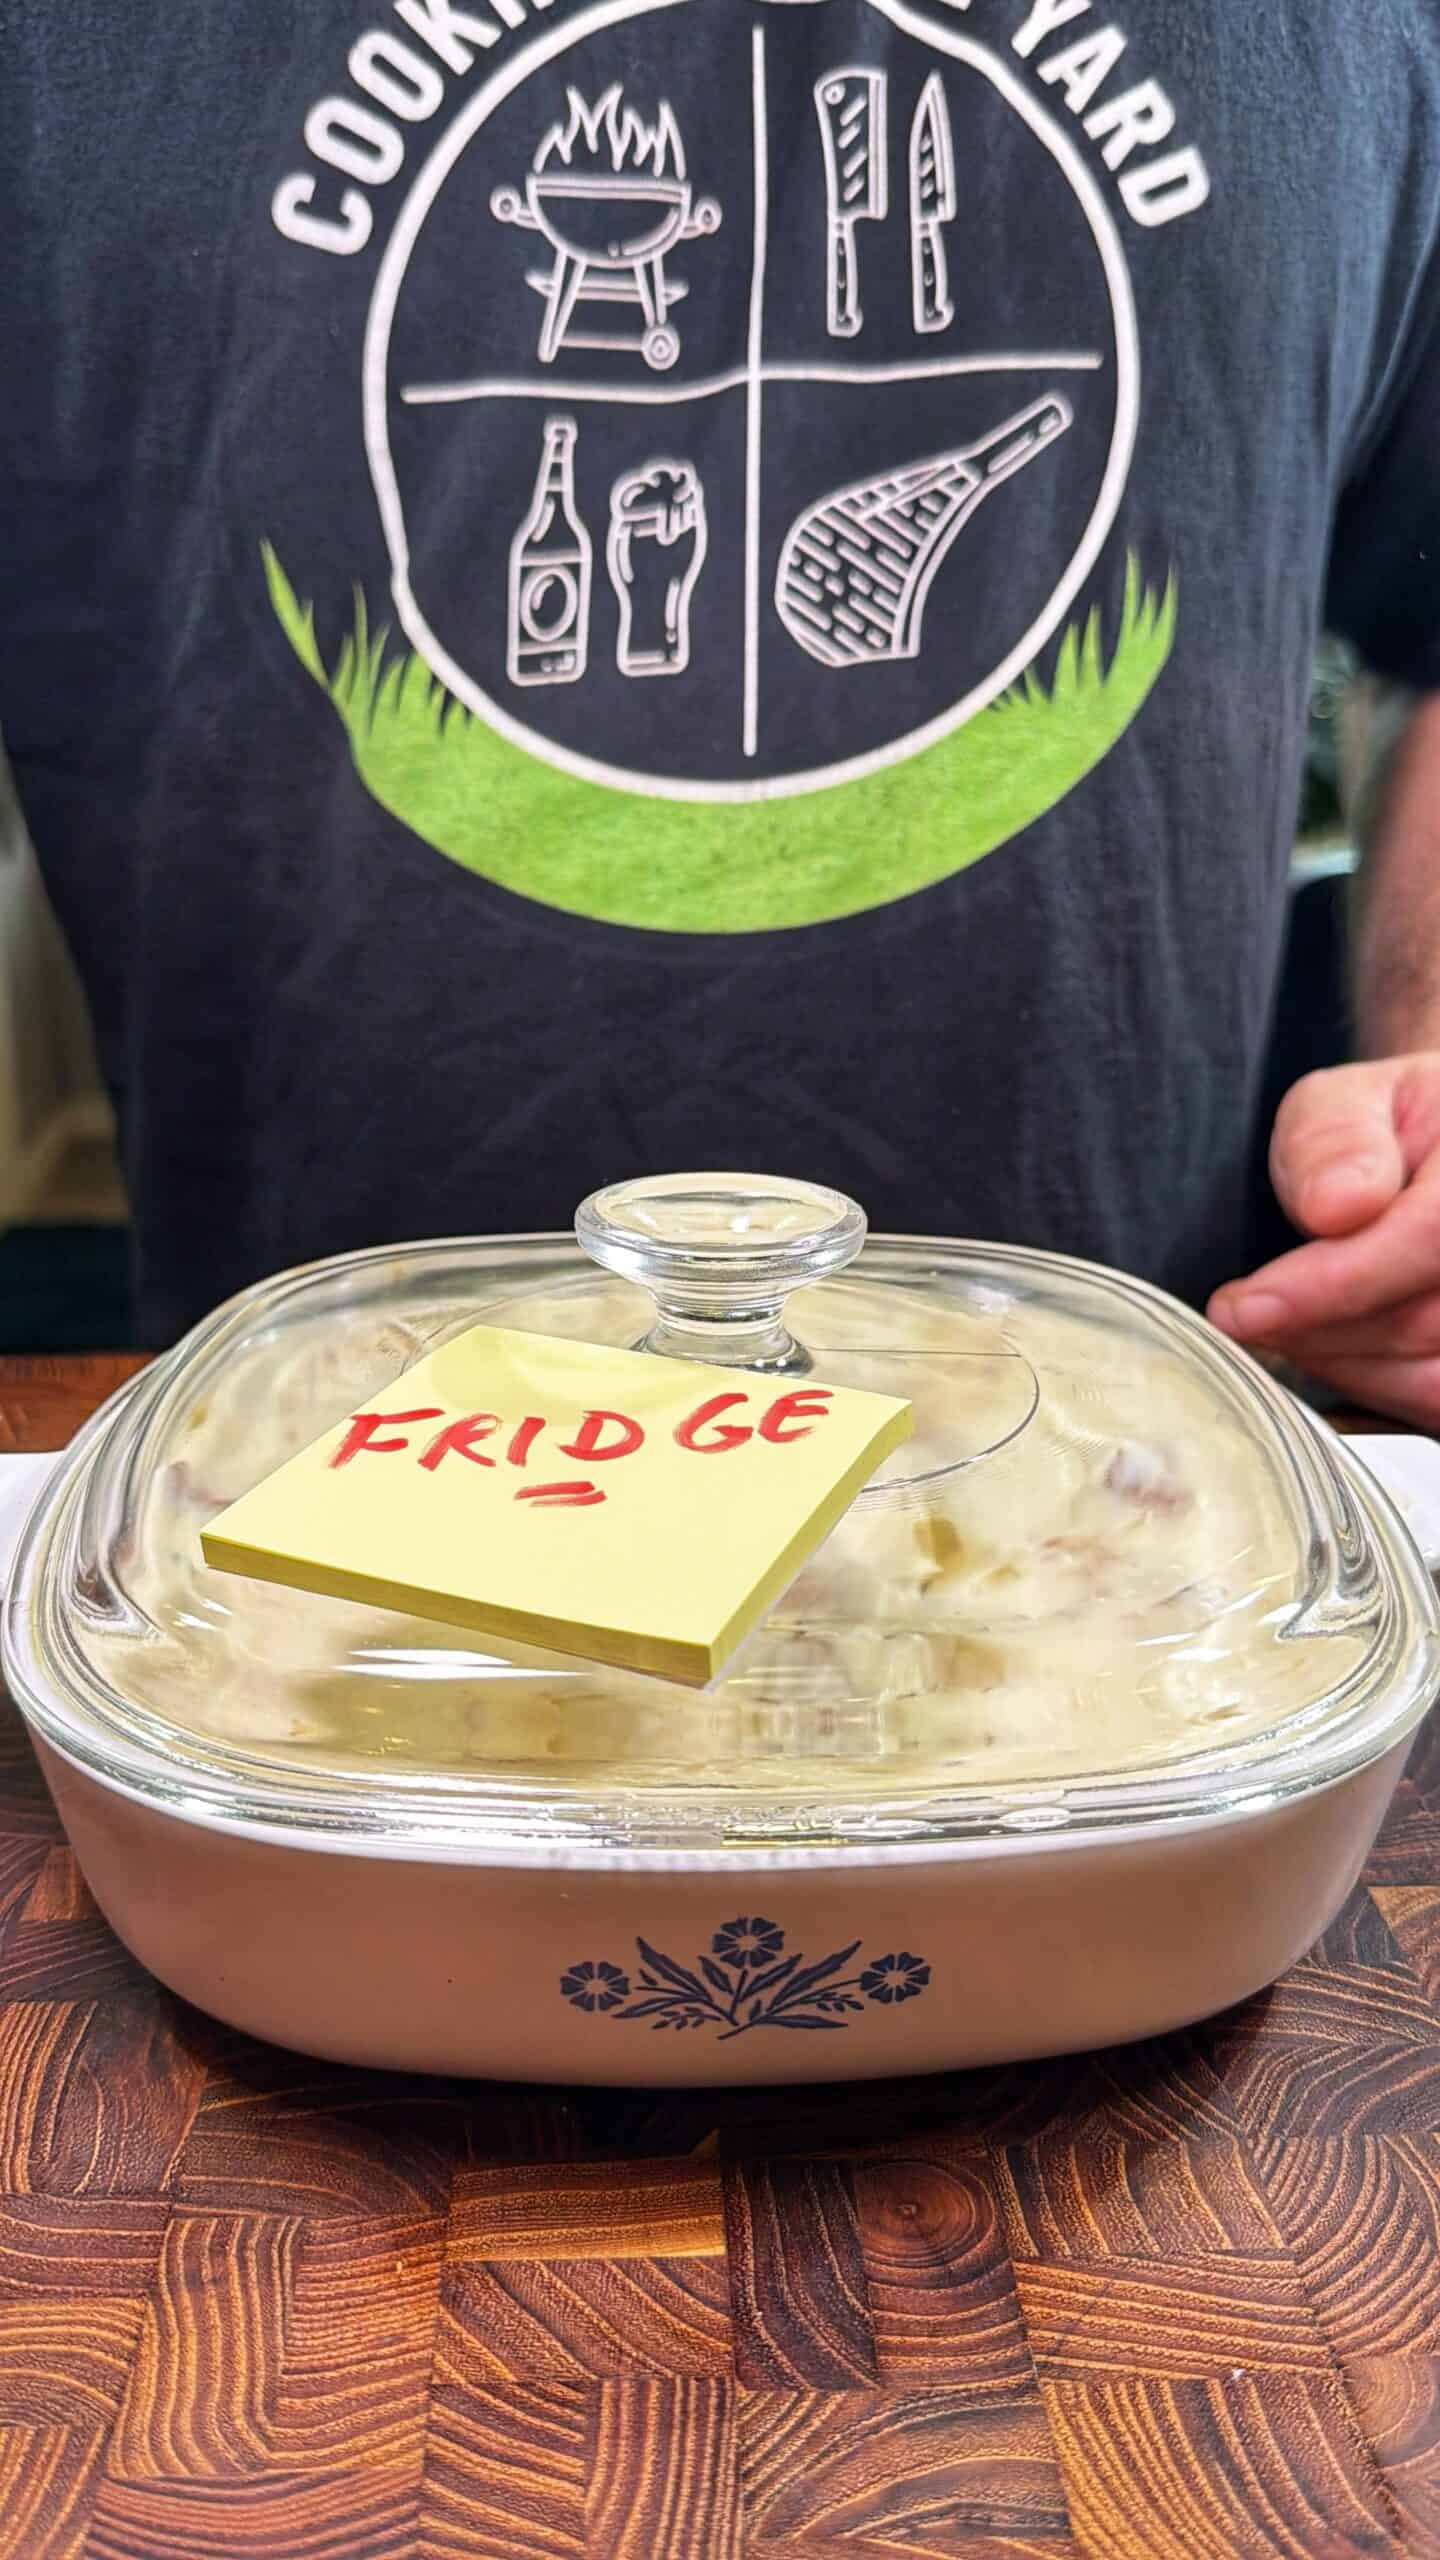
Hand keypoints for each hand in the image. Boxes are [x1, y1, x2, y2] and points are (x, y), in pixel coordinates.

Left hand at [1208, 1055, 1439, 1427]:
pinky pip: (1439, 1406)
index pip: (1431, 1234)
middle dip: (1319, 1331)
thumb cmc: (1390, 1136)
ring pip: (1435, 1379)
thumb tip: (1337, 1202)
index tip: (1241, 1308)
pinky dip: (1382, 1390)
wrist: (1437, 1159)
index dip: (1332, 1284)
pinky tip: (1344, 1353)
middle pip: (1428, 1320)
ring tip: (1293, 1328)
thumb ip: (1335, 1138)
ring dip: (1345, 1366)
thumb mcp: (1347, 1103)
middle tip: (1248, 1316)